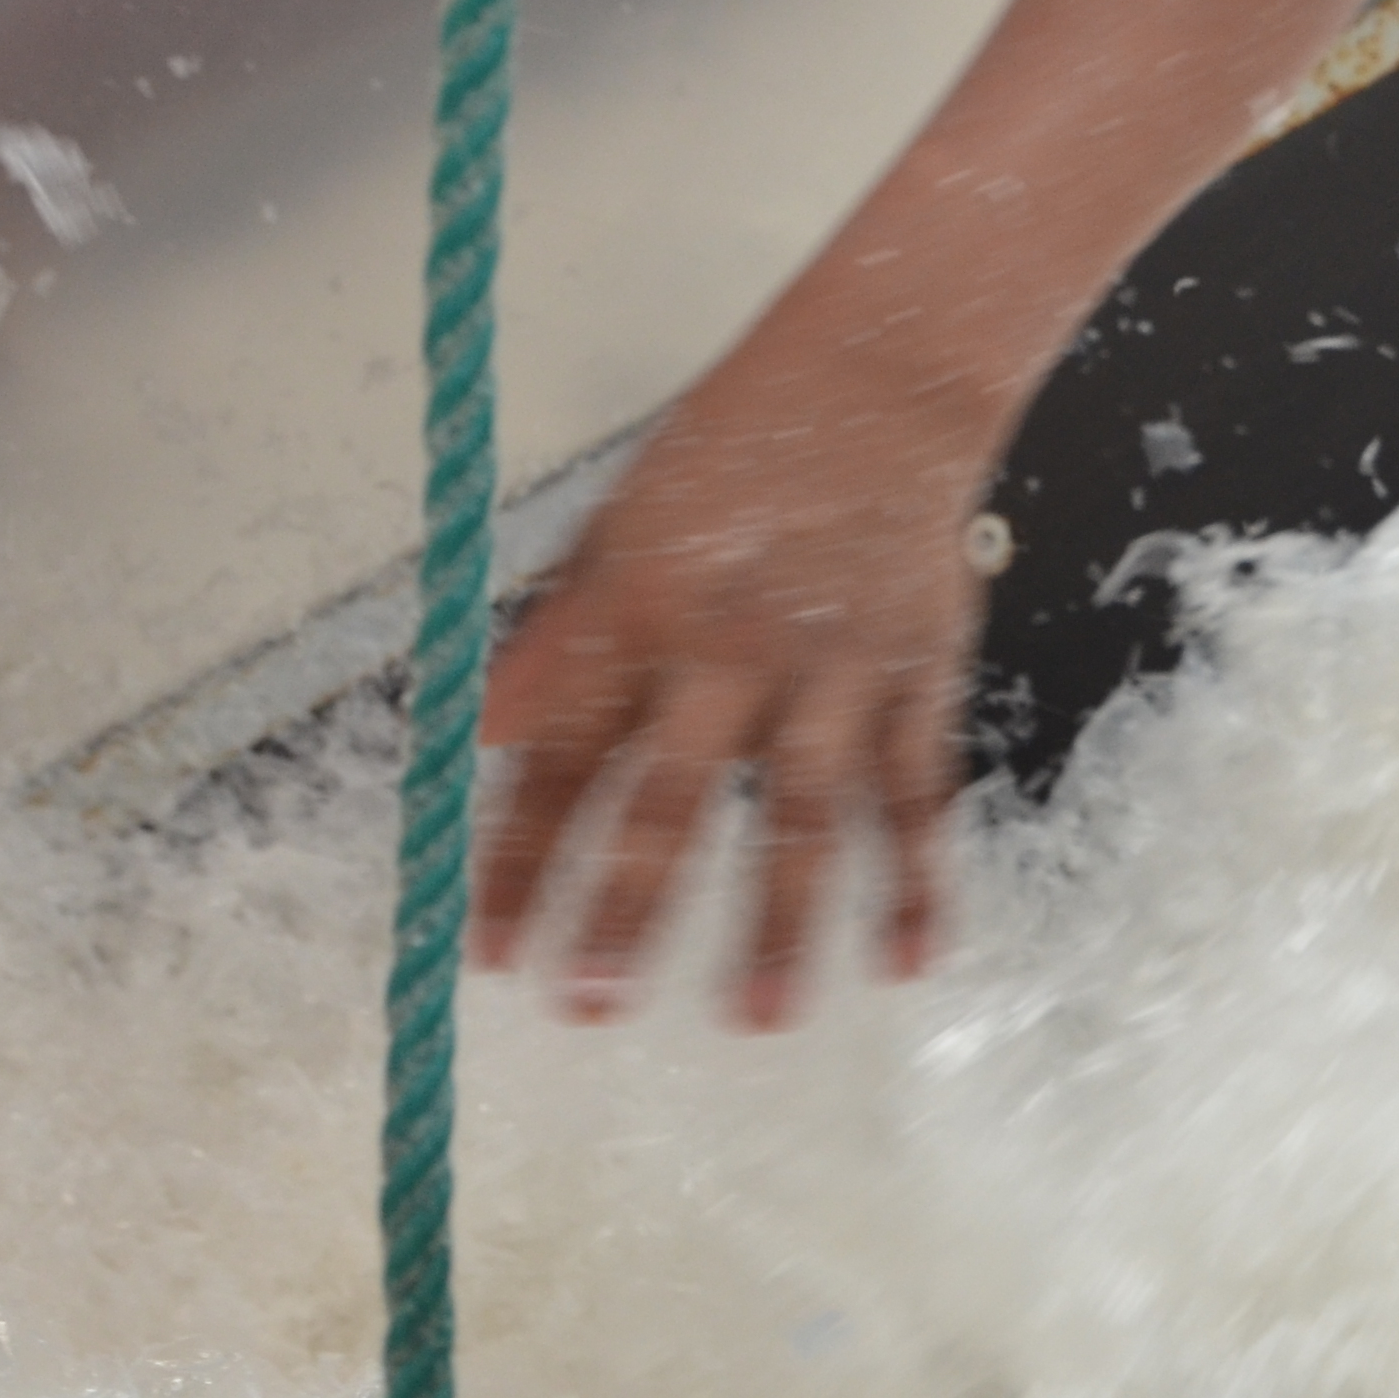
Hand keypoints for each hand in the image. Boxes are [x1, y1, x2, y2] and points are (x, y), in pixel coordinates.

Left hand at [471, 320, 1003, 1025]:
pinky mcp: (917, 673)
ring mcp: (835, 667)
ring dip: (783, 925)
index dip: (520, 859)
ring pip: (804, 816)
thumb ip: (555, 643)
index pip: (559, 756)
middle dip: (624, 910)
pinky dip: (920, 880)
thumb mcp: (613, 529)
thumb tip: (478, 740)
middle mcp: (732, 647)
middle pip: (671, 801)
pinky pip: (917, 794)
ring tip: (759, 1017)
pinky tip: (913, 959)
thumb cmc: (733, 450)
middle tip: (588, 1005)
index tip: (491, 950)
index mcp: (638, 607)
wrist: (880, 380)